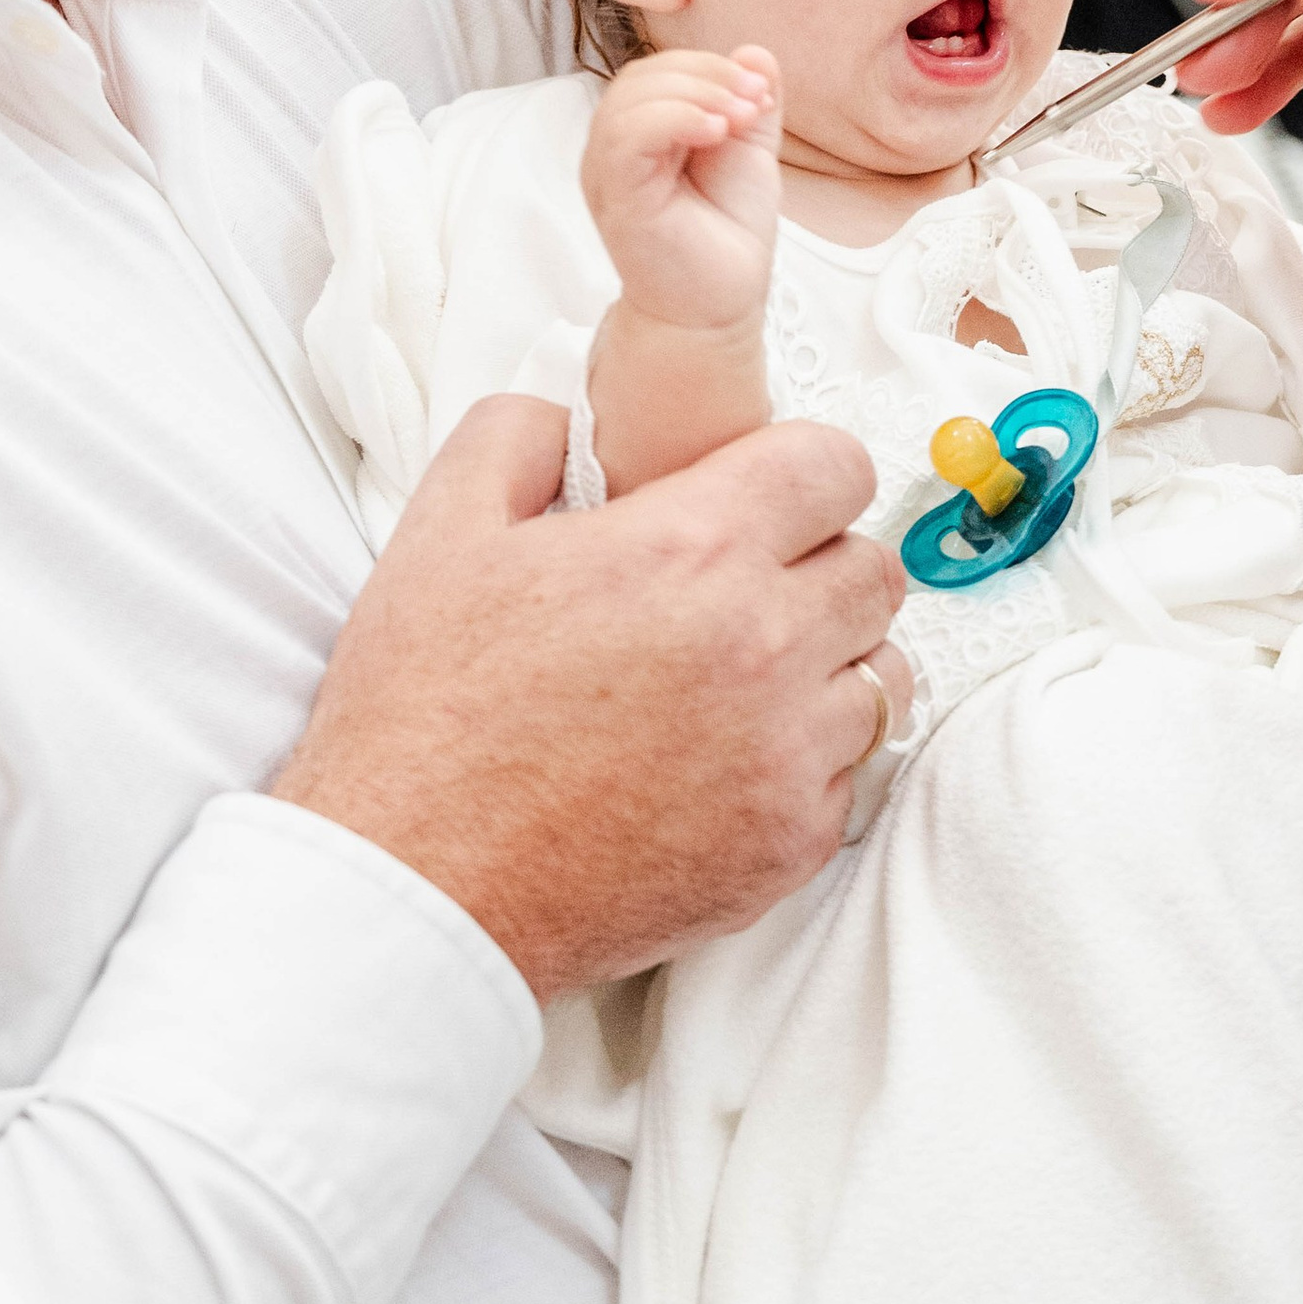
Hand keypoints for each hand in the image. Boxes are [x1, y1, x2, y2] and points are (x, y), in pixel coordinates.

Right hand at [271, 394, 909, 999]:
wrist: (418, 886)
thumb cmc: (424, 716)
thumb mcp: (442, 529)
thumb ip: (521, 434)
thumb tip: (572, 417)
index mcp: (692, 550)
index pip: (836, 465)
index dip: (799, 471)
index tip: (766, 496)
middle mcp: (762, 647)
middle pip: (875, 569)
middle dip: (821, 563)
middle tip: (748, 588)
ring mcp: (785, 757)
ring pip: (883, 676)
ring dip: (829, 667)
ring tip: (745, 680)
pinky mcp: (788, 846)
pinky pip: (851, 776)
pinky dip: (805, 762)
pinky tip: (725, 761)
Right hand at [583, 43, 781, 334]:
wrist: (718, 305)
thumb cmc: (726, 234)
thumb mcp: (748, 153)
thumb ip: (750, 103)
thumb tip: (753, 51)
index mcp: (642, 132)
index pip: (658, 72)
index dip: (709, 66)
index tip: (761, 90)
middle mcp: (615, 147)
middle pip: (641, 76)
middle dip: (706, 74)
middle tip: (755, 99)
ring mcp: (608, 172)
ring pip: (629, 99)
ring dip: (694, 93)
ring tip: (740, 118)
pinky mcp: (615, 196)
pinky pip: (626, 136)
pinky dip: (674, 119)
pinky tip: (716, 131)